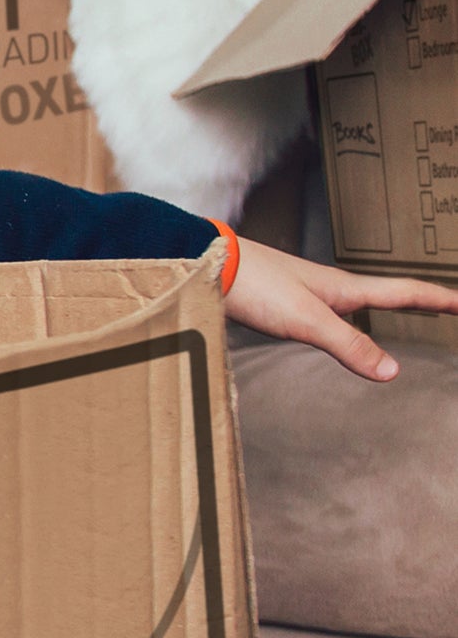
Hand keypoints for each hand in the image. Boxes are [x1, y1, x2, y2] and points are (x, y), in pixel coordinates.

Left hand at [225, 241, 457, 377]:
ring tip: (403, 310)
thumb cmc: (254, 285)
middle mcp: (330, 287)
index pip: (405, 292)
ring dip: (383, 307)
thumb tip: (391, 371)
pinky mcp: (282, 300)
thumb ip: (349, 344)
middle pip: (386, 294)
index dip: (439, 300)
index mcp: (344, 288)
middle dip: (420, 300)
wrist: (204, 266)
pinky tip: (337, 322)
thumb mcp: (308, 319)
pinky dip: (347, 320)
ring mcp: (305, 292)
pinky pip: (329, 312)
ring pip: (356, 302)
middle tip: (447, 306)